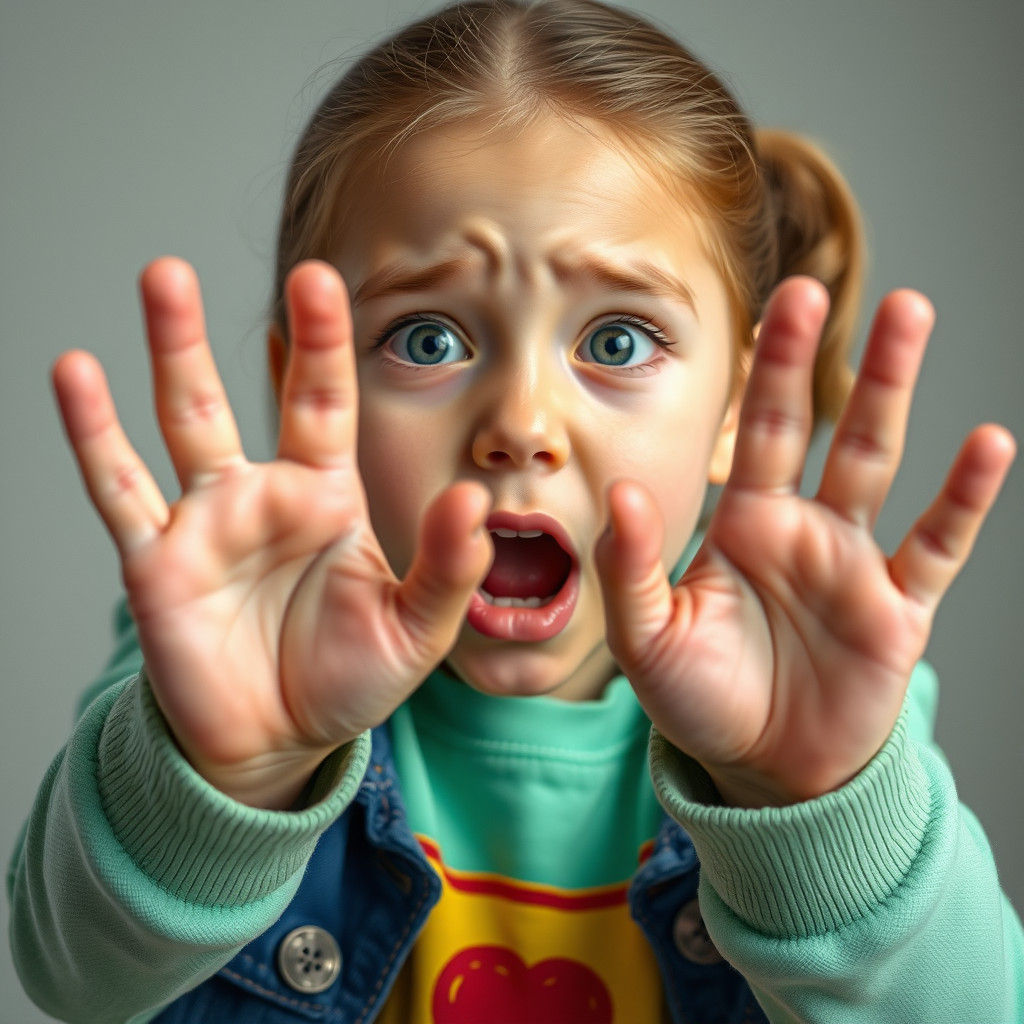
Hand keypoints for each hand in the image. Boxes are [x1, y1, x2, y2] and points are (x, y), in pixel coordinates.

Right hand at [53, 258, 491, 807]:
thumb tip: (477, 502)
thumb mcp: (416, 628)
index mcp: (326, 496)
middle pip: (246, 393)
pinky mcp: (157, 563)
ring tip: (159, 279)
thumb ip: (448, 566)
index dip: (324, 343)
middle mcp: (263, 493)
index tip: (323, 280)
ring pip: (182, 420)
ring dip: (169, 351)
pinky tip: (74, 374)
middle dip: (242, 333)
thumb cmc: (349, 678)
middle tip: (233, 262)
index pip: (326, 402)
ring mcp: (205, 521)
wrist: (279, 741)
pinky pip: (120, 491)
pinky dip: (95, 436)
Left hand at [596, 278, 1014, 806]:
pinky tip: (988, 445)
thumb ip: (633, 567)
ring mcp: (854, 563)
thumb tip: (623, 491)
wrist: (763, 769)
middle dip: (826, 357)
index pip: (755, 430)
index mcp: (742, 525)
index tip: (778, 299)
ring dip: (894, 392)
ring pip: (878, 462)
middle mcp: (801, 528)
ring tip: (912, 315)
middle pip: (819, 426)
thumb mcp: (648, 637)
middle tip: (834, 284)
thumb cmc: (699, 699)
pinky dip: (962, 500)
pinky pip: (935, 546)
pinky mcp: (898, 611)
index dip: (767, 367)